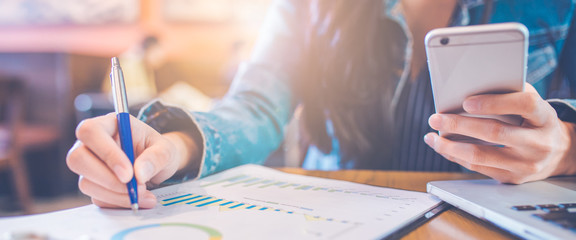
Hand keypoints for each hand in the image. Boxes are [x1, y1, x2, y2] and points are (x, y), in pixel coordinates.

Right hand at [66, 113, 196, 207]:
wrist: (157, 166)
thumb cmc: (157, 150)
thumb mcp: (166, 149)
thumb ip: (156, 157)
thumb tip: (139, 173)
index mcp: (108, 124)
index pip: (91, 132)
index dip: (106, 153)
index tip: (128, 174)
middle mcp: (91, 144)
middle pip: (77, 159)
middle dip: (107, 179)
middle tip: (135, 188)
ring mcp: (89, 165)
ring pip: (86, 182)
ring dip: (116, 194)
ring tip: (143, 194)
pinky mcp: (93, 185)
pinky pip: (97, 197)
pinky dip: (118, 202)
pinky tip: (137, 199)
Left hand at [425, 83, 575, 183]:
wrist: (559, 153)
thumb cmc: (536, 121)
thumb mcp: (533, 105)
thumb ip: (509, 94)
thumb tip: (468, 86)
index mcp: (545, 117)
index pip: (524, 105)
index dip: (494, 102)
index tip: (466, 102)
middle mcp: (538, 143)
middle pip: (494, 133)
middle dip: (459, 125)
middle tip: (436, 118)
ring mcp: (525, 165)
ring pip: (481, 156)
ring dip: (449, 147)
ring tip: (431, 137)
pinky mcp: (512, 178)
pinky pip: (478, 168)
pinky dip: (456, 157)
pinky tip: (443, 148)